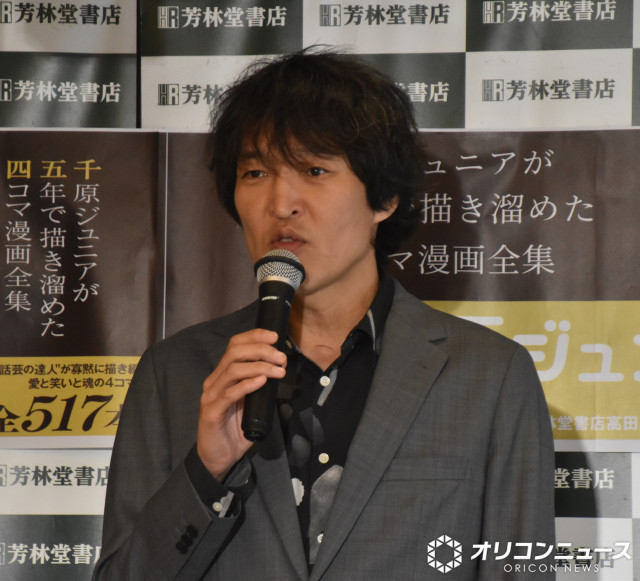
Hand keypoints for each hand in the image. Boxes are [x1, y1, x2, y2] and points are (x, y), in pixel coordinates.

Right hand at [196, 328, 285, 480]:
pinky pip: (229, 394)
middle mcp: (214, 382)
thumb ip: (260, 387)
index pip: (235, 346)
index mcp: (222, 376)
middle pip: (234, 353)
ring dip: (259, 366)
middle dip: (261, 350)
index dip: (254, 336)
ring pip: (233, 370)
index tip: (274, 336)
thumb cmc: (235, 430)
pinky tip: (262, 381)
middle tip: (281, 357)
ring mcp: (211, 396)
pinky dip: (247, 384)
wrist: (218, 458)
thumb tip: (279, 370)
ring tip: (278, 370)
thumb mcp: (251, 403)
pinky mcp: (211, 412)